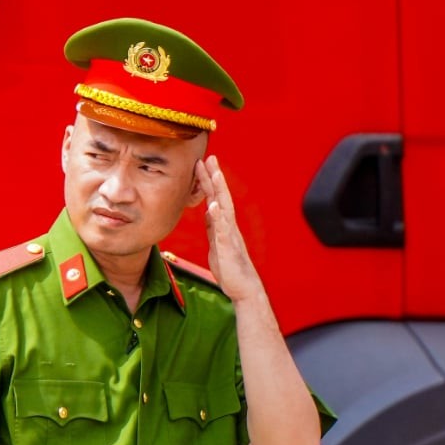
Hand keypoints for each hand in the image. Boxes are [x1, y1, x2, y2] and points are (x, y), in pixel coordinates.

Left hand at [196, 155, 263, 301]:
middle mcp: (228, 226)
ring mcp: (229, 236)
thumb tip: (209, 211)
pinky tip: (213, 207)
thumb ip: (213, 227)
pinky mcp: (228, 248)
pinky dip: (218, 218)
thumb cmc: (230, 267)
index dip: (208, 181)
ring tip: (214, 174)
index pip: (214, 198)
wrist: (243, 288)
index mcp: (223, 225)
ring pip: (224, 208)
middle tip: (208, 157)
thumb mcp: (216, 243)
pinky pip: (222, 231)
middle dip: (214, 177)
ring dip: (219, 191)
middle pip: (221, 197)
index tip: (201, 163)